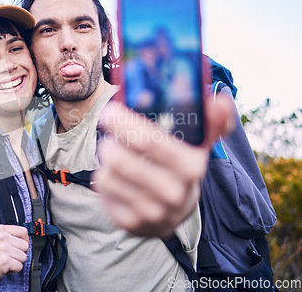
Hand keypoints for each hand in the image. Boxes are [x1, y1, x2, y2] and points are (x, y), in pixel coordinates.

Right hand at [0, 225, 29, 285]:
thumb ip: (11, 235)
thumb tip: (27, 240)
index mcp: (1, 229)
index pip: (23, 231)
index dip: (25, 240)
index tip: (19, 246)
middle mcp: (2, 237)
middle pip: (25, 245)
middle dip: (20, 253)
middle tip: (9, 256)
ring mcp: (4, 249)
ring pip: (24, 257)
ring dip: (16, 262)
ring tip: (6, 261)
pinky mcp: (5, 261)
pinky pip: (20, 266)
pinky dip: (14, 269)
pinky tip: (5, 267)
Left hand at [93, 95, 234, 236]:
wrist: (174, 214)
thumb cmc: (180, 168)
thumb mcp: (197, 145)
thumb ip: (209, 121)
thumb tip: (220, 101)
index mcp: (191, 168)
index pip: (152, 142)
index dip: (127, 124)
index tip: (110, 111)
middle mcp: (173, 193)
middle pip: (123, 160)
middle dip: (110, 140)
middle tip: (107, 126)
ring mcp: (151, 211)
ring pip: (109, 173)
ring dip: (107, 156)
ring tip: (115, 152)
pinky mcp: (131, 223)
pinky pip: (103, 189)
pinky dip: (104, 176)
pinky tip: (116, 176)